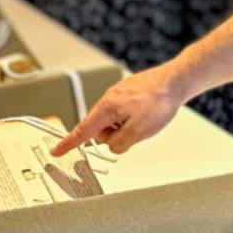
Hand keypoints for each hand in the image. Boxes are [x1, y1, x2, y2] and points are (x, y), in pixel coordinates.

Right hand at [51, 61, 185, 155]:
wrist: (175, 81)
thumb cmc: (158, 102)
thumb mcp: (138, 132)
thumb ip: (119, 143)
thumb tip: (112, 146)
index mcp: (106, 108)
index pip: (82, 131)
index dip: (68, 143)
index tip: (56, 151)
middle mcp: (108, 99)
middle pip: (101, 129)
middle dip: (114, 136)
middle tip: (134, 132)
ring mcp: (118, 94)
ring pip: (114, 121)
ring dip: (125, 127)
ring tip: (144, 120)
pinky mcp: (128, 93)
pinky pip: (123, 113)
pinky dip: (132, 118)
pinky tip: (147, 114)